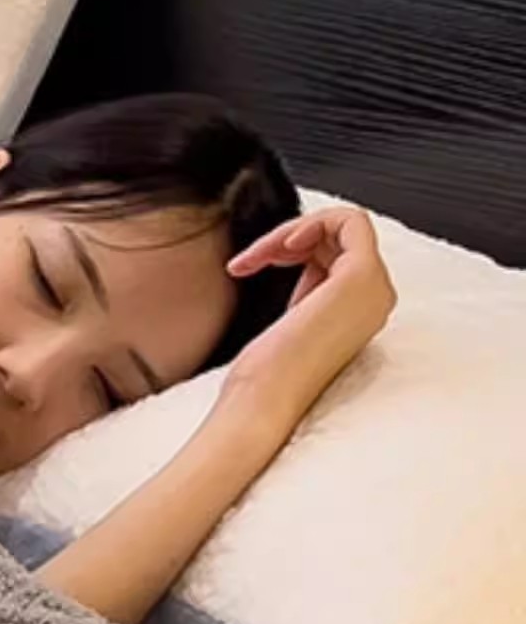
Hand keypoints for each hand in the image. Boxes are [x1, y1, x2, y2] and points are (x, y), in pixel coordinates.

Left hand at [221, 206, 396, 437]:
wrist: (261, 403)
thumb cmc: (263, 377)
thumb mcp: (291, 322)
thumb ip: (308, 290)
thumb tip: (295, 254)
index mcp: (359, 311)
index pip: (336, 256)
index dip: (295, 250)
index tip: (253, 264)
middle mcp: (375, 299)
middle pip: (339, 238)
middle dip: (288, 238)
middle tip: (250, 260)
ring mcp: (374, 287)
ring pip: (343, 224)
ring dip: (290, 232)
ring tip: (255, 257)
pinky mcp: (362, 276)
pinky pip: (349, 220)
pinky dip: (311, 222)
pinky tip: (280, 245)